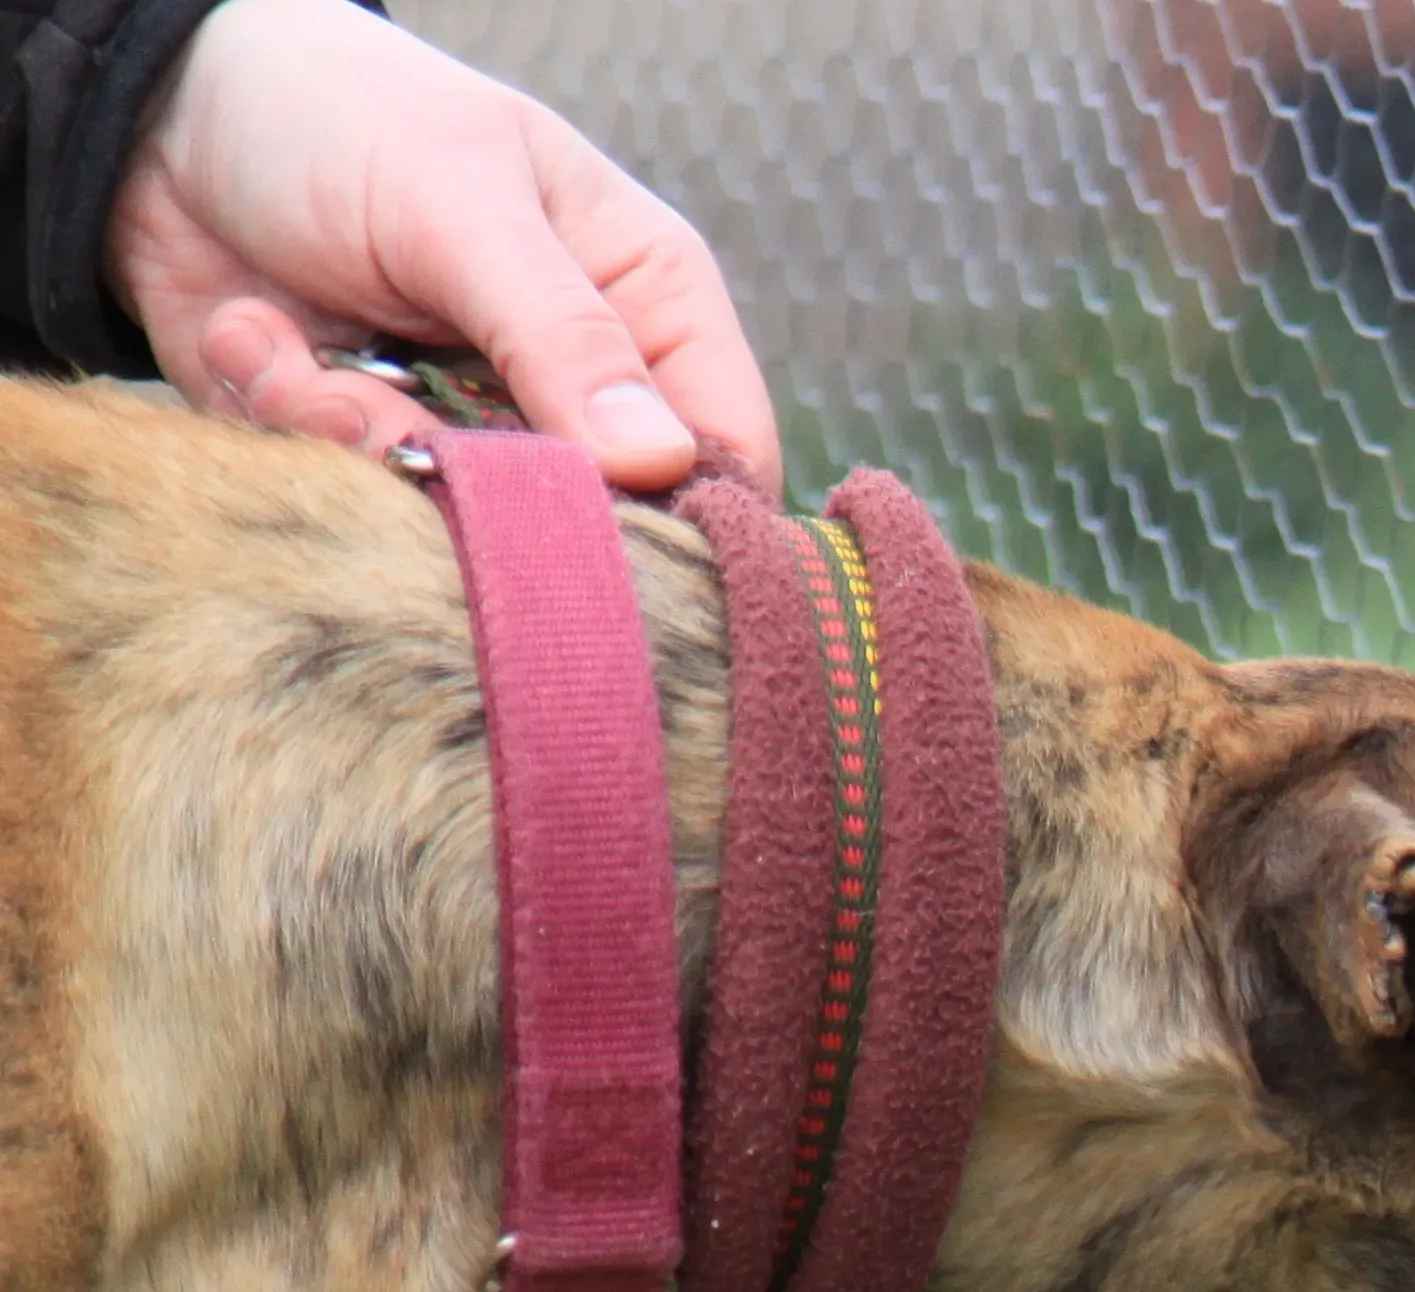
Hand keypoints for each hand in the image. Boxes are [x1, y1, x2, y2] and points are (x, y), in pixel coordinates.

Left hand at [108, 0, 775, 492]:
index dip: (686, 511)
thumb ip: (563, 336)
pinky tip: (260, 335)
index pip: (725, 449)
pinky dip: (287, 421)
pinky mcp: (371, 452)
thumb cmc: (341, 114)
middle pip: (592, 517)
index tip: (600, 525)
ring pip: (464, 521)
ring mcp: (471, 425)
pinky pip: (357, 499)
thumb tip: (665, 462)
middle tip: (395, 413)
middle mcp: (573, 383)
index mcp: (645, 306)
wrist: (159, 113)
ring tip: (298, 346)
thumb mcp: (464, 204)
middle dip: (482, 479)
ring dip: (358, 440)